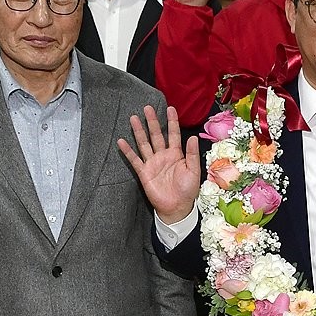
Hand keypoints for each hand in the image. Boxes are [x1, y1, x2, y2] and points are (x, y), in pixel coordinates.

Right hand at [118, 105, 200, 224]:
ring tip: (133, 118)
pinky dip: (128, 151)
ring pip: (144, 143)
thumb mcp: (194, 171)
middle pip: (156, 135)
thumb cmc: (187, 190)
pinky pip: (134, 160)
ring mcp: (152, 163)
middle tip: (147, 108)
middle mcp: (163, 156)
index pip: (174, 134)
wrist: (177, 207)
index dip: (172, 122)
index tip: (170, 108)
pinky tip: (121, 141)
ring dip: (139, 131)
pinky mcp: (144, 172)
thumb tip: (192, 137)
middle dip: (152, 121)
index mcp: (176, 154)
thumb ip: (192, 154)